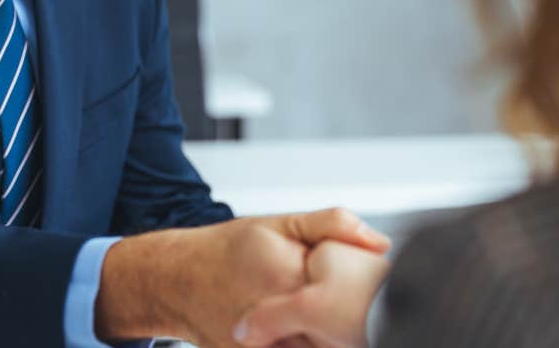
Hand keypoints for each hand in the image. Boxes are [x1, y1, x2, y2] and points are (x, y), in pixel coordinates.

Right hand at [96, 208, 389, 347]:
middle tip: (362, 313)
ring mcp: (261, 345)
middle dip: (353, 326)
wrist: (177, 280)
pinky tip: (309, 335)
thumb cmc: (230, 249)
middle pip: (339, 334)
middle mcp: (274, 315)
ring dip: (331, 341)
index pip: (350, 298)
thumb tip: (381, 242)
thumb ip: (333, 226)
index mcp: (289, 274)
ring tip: (339, 327)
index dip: (367, 298)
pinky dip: (308, 345)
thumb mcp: (280, 223)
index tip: (375, 293)